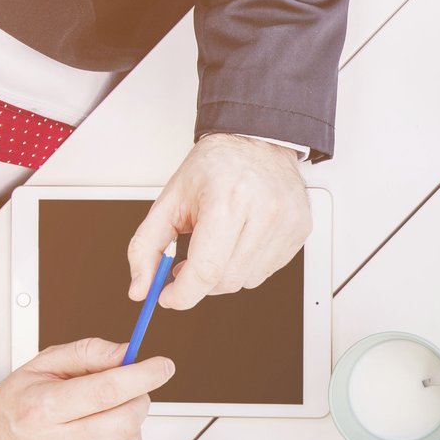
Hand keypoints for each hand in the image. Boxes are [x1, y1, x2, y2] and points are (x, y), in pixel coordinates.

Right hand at [0, 339, 173, 439]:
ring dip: (133, 425)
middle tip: (129, 391)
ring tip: (109, 415)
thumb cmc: (18, 406)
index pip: (107, 391)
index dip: (144, 376)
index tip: (162, 366)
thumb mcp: (43, 366)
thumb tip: (127, 353)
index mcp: (43, 408)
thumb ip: (87, 352)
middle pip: (125, 421)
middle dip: (140, 399)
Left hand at [127, 134, 311, 309]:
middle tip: (188, 265)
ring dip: (225, 274)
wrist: (256, 143)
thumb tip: (140, 288)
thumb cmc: (215, 167)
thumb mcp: (170, 200)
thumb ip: (146, 247)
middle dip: (200, 282)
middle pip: (226, 280)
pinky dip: (247, 265)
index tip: (168, 297)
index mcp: (228, 200)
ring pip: (247, 281)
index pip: (205, 269)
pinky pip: (267, 271)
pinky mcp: (299, 231)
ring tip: (218, 246)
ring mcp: (286, 223)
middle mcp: (263, 212)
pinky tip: (241, 241)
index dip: (182, 294)